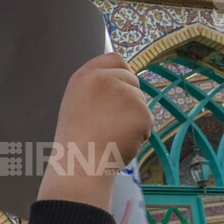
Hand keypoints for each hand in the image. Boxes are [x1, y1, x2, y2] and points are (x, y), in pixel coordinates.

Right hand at [37, 53, 151, 210]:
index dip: (121, 71)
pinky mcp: (140, 111)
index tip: (122, 84)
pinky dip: (139, 134)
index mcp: (85, 76)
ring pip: (141, 102)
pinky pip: (147, 122)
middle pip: (132, 80)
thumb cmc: (75, 141)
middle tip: (110, 122)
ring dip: (133, 119)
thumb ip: (96, 88)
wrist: (81, 165)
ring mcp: (125, 94)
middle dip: (128, 99)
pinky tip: (120, 142)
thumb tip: (121, 82)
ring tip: (111, 135)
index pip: (114, 58)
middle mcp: (105, 79)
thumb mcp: (76, 103)